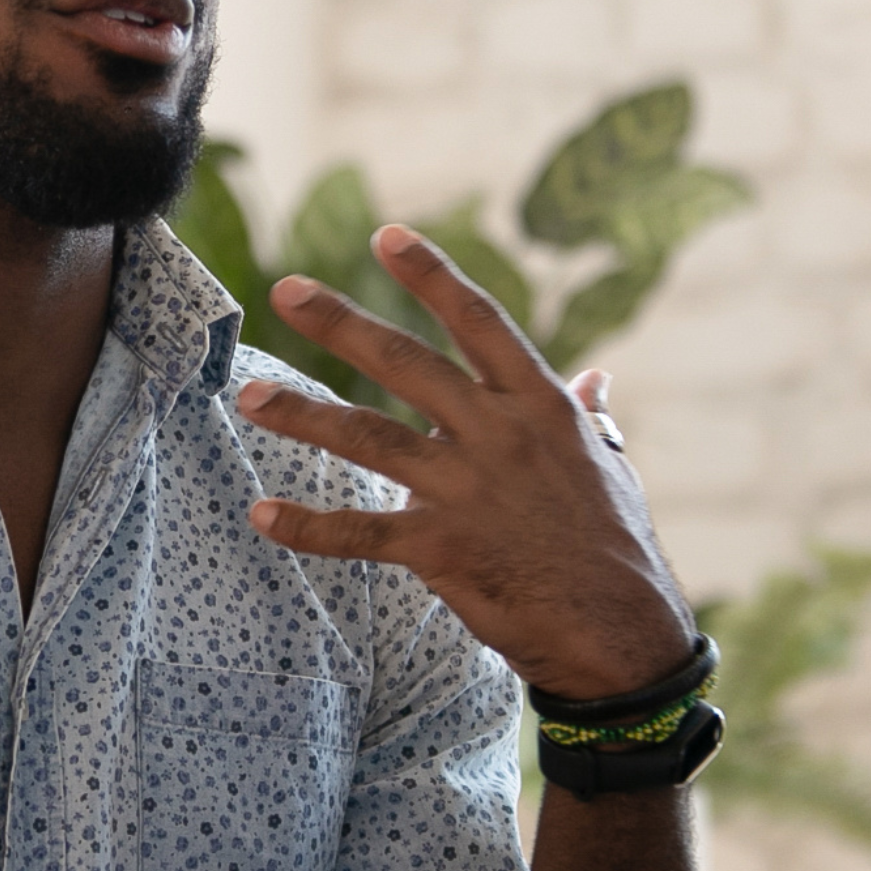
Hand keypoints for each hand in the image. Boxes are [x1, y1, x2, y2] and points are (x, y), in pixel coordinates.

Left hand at [238, 222, 699, 700]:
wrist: (621, 634)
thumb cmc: (618, 547)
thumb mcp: (612, 466)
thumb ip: (588, 416)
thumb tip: (595, 375)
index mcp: (539, 406)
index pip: (480, 322)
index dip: (433, 277)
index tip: (386, 236)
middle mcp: (498, 436)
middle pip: (407, 363)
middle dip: (342, 322)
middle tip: (286, 289)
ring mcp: (466, 491)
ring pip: (370, 438)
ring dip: (304, 414)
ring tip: (250, 394)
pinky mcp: (441, 549)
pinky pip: (360, 533)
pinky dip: (308, 525)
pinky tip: (262, 516)